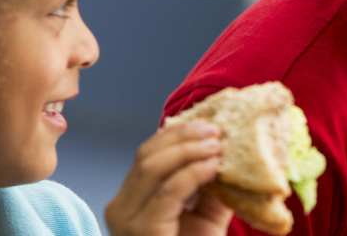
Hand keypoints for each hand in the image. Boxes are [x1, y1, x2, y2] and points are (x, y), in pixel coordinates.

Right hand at [106, 120, 233, 235]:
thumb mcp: (205, 216)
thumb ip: (211, 188)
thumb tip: (226, 153)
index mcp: (130, 200)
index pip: (147, 156)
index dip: (176, 135)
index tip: (207, 123)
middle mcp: (120, 207)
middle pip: (147, 156)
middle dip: (183, 137)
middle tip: (215, 130)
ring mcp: (126, 219)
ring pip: (152, 167)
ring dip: (188, 149)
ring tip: (217, 144)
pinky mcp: (142, 229)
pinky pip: (167, 191)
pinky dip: (192, 172)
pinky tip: (213, 166)